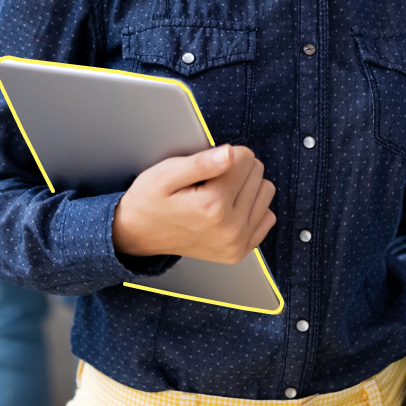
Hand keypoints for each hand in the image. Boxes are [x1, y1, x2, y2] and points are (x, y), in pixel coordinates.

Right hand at [112, 145, 275, 262]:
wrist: (138, 234)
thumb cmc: (150, 201)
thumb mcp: (165, 174)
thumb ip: (200, 163)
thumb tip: (230, 153)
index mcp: (212, 205)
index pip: (244, 157)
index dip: (223, 154)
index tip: (205, 165)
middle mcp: (230, 228)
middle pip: (257, 173)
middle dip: (235, 169)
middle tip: (207, 181)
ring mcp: (237, 243)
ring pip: (265, 192)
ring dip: (245, 187)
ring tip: (217, 193)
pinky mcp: (239, 251)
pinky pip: (267, 217)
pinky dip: (250, 208)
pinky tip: (228, 208)